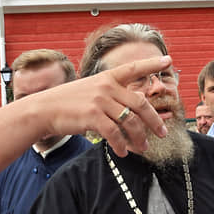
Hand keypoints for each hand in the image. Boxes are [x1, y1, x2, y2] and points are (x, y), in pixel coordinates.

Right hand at [29, 56, 171, 156]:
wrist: (44, 109)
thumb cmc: (68, 102)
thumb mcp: (90, 89)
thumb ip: (110, 94)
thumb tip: (131, 109)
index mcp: (107, 77)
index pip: (133, 68)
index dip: (152, 64)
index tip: (169, 60)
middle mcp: (106, 87)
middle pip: (140, 102)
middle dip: (154, 120)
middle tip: (162, 132)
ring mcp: (99, 101)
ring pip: (130, 121)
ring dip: (139, 137)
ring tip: (142, 148)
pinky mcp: (92, 116)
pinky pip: (114, 133)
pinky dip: (121, 145)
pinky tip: (123, 152)